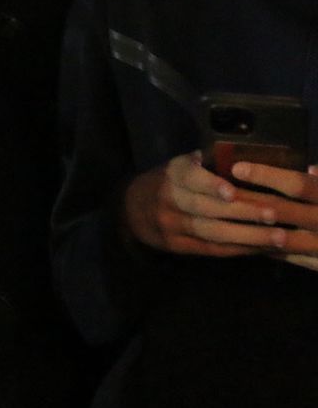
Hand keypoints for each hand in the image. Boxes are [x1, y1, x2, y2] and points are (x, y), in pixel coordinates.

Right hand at [122, 152, 290, 257]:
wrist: (129, 209)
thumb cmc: (166, 182)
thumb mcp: (178, 166)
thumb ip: (204, 165)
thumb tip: (241, 158)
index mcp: (172, 174)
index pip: (189, 178)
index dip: (210, 185)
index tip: (232, 191)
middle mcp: (169, 199)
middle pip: (205, 208)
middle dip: (242, 212)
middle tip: (273, 214)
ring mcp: (171, 225)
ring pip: (211, 232)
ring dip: (246, 235)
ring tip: (276, 237)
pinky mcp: (177, 245)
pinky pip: (210, 249)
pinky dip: (237, 249)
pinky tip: (260, 248)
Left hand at [225, 161, 317, 267]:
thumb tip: (312, 169)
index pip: (298, 185)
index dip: (268, 176)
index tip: (238, 167)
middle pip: (281, 211)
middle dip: (248, 202)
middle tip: (217, 193)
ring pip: (281, 238)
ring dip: (251, 229)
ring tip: (221, 219)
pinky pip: (290, 258)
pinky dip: (267, 250)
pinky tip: (243, 242)